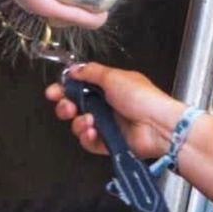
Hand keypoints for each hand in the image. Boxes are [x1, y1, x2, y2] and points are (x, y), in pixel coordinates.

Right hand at [44, 62, 185, 159]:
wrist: (158, 125)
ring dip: (78, 123)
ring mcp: (108, 124)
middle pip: (75, 106)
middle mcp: (107, 104)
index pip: (80, 86)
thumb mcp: (114, 77)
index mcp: (109, 86)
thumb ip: (91, 72)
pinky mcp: (109, 142)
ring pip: (79, 125)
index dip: (64, 89)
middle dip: (66, 106)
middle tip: (67, 106)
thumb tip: (75, 69)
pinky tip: (93, 132)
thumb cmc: (144, 99)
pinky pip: (89, 142)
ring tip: (88, 121)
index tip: (54, 92)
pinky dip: (88, 138)